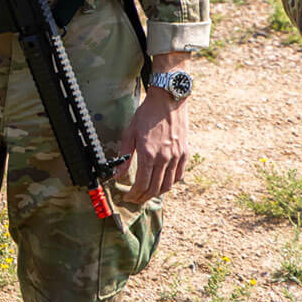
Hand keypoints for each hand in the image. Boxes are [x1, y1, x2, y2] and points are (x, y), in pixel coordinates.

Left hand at [117, 88, 188, 204]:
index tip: (127, 198)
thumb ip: (124, 156)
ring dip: (157, 194)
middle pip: (155, 188)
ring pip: (168, 184)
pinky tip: (162, 184)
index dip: (134, 194)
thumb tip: (117, 174)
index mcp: (148, 154)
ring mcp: (176, 157)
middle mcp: (164, 158)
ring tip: (147, 195)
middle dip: (143, 197)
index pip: (142, 184)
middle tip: (135, 200)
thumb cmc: (146, 115)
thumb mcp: (129, 133)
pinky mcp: (184, 153)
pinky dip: (170, 183)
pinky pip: (178, 175)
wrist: (168, 101)